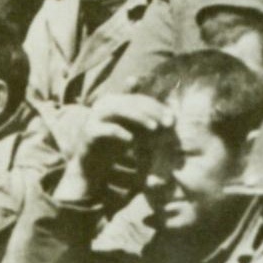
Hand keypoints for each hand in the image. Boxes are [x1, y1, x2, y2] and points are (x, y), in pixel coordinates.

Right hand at [55, 93, 172, 202]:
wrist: (90, 164)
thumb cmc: (114, 145)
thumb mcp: (134, 131)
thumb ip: (148, 121)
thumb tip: (172, 116)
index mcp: (116, 101)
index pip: (140, 98)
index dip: (157, 106)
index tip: (172, 118)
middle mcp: (105, 105)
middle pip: (131, 101)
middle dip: (152, 110)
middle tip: (168, 122)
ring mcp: (96, 117)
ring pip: (118, 109)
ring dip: (138, 116)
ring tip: (154, 128)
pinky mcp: (90, 132)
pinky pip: (106, 129)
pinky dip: (120, 133)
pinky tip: (132, 141)